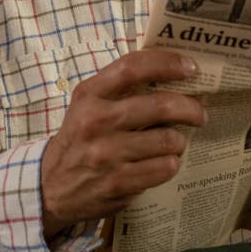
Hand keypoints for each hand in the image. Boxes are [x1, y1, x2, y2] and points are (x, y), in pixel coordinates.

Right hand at [41, 48, 205, 237]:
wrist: (50, 188)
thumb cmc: (80, 139)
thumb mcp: (89, 106)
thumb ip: (121, 88)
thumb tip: (173, 72)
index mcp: (89, 95)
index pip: (132, 67)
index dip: (167, 63)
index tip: (191, 67)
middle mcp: (96, 121)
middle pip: (160, 105)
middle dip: (190, 107)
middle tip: (200, 113)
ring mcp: (106, 154)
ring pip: (168, 140)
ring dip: (180, 141)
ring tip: (175, 143)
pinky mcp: (117, 182)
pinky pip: (164, 168)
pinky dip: (170, 164)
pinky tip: (163, 163)